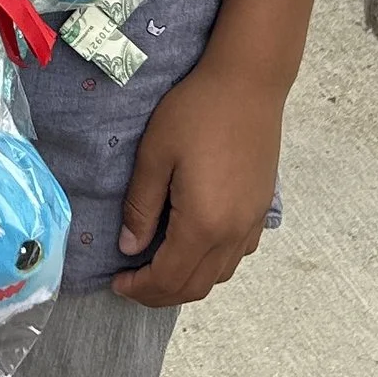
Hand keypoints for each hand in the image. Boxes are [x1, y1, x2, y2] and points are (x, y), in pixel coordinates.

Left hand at [113, 60, 288, 305]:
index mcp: (202, 223)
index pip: (168, 278)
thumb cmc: (196, 111)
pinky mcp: (261, 210)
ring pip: (219, 275)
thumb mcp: (155, 155)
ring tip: (157, 266)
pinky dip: (211, 264)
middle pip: (195, 287)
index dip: (140, 288)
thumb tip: (129, 248)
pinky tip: (192, 245)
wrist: (248, 83)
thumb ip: (141, 207)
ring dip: (186, 281)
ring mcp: (251, 223)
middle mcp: (232, 233)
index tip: (116, 282)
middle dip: (159, 293)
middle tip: (131, 282)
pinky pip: (236, 255)